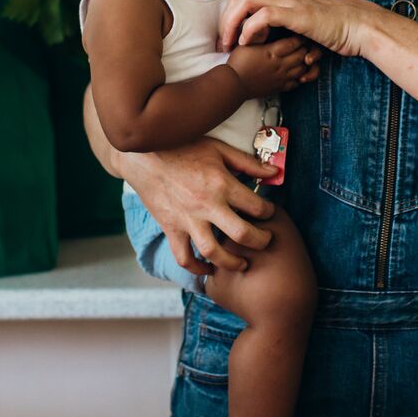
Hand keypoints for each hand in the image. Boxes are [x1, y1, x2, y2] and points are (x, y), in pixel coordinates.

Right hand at [120, 138, 278, 274]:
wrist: (143, 154)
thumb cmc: (182, 147)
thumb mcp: (218, 149)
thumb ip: (247, 162)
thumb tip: (274, 172)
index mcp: (221, 183)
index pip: (256, 206)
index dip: (269, 212)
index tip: (269, 213)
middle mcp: (206, 205)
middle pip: (242, 234)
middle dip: (261, 242)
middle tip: (265, 242)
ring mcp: (187, 219)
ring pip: (214, 252)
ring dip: (232, 262)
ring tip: (242, 263)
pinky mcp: (171, 228)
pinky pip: (184, 257)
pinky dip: (196, 268)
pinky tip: (208, 268)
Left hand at [220, 0, 379, 56]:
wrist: (358, 24)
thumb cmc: (333, 26)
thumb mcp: (302, 21)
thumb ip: (284, 22)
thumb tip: (266, 34)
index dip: (230, 18)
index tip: (227, 39)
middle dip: (225, 21)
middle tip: (223, 44)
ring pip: (245, 2)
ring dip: (232, 24)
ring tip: (230, 45)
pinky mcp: (295, 12)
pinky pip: (262, 16)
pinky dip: (250, 29)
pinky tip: (248, 43)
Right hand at [226, 36, 320, 96]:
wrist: (232, 85)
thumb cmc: (237, 64)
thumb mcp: (245, 43)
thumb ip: (256, 33)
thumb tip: (261, 22)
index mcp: (273, 52)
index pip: (294, 42)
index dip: (299, 36)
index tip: (298, 32)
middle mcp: (280, 65)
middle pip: (302, 54)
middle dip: (304, 47)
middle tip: (303, 42)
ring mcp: (281, 77)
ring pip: (302, 68)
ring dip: (303, 62)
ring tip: (300, 56)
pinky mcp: (279, 87)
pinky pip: (296, 83)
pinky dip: (299, 77)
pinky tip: (294, 72)